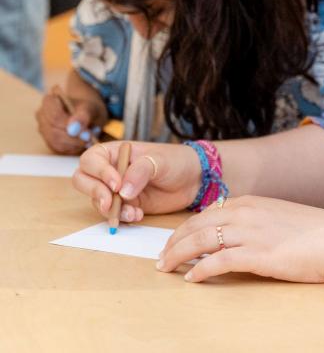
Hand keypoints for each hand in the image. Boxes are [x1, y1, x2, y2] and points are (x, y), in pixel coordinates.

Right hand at [36, 92, 101, 154]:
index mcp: (50, 100)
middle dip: (73, 138)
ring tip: (88, 140)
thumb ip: (83, 116)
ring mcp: (43, 128)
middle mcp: (42, 114)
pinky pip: (58, 148)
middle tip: (89, 138)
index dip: (69, 127)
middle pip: (53, 131)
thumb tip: (74, 128)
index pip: (54, 117)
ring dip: (74, 144)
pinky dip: (72, 148)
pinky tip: (82, 143)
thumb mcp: (90, 108)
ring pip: (55, 142)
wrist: (88, 114)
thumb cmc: (87, 108)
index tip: (85, 132)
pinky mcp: (48, 140)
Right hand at [72, 141, 201, 221]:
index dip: (98, 173)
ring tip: (133, 212)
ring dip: (111, 209)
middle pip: (83, 180)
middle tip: (109, 202)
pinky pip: (113, 214)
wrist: (193, 180)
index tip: (116, 184)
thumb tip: (122, 191)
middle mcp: (111, 170)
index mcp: (115, 152)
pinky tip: (138, 215)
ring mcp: (116, 189)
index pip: (91, 160)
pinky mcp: (126, 205)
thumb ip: (140, 171)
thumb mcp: (160, 161)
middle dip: (94, 192)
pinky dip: (121, 217)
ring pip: (96, 200)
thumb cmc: (176, 161)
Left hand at [157, 195, 323, 282]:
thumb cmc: (311, 232)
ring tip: (167, 268)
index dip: (185, 229)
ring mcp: (250, 233)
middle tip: (161, 257)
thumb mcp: (276, 216)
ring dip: (180, 255)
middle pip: (197, 225)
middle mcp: (245, 213)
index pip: (205, 214)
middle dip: (174, 242)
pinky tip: (192, 278)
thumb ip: (253, 220)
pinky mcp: (258, 255)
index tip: (174, 241)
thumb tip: (234, 232)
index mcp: (248, 202)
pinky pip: (219, 261)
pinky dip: (201, 269)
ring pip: (202, 241)